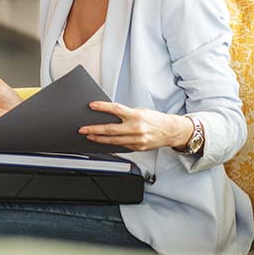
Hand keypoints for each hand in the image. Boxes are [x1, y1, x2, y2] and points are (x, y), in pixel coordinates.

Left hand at [79, 102, 195, 151]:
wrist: (170, 131)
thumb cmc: (155, 119)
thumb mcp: (140, 111)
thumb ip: (126, 113)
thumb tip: (109, 114)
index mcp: (136, 115)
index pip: (116, 109)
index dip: (102, 107)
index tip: (92, 105)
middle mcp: (136, 128)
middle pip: (110, 129)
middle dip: (94, 129)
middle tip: (83, 129)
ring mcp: (137, 140)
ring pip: (113, 141)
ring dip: (99, 139)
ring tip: (89, 136)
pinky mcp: (138, 148)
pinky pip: (121, 146)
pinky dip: (111, 144)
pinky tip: (103, 142)